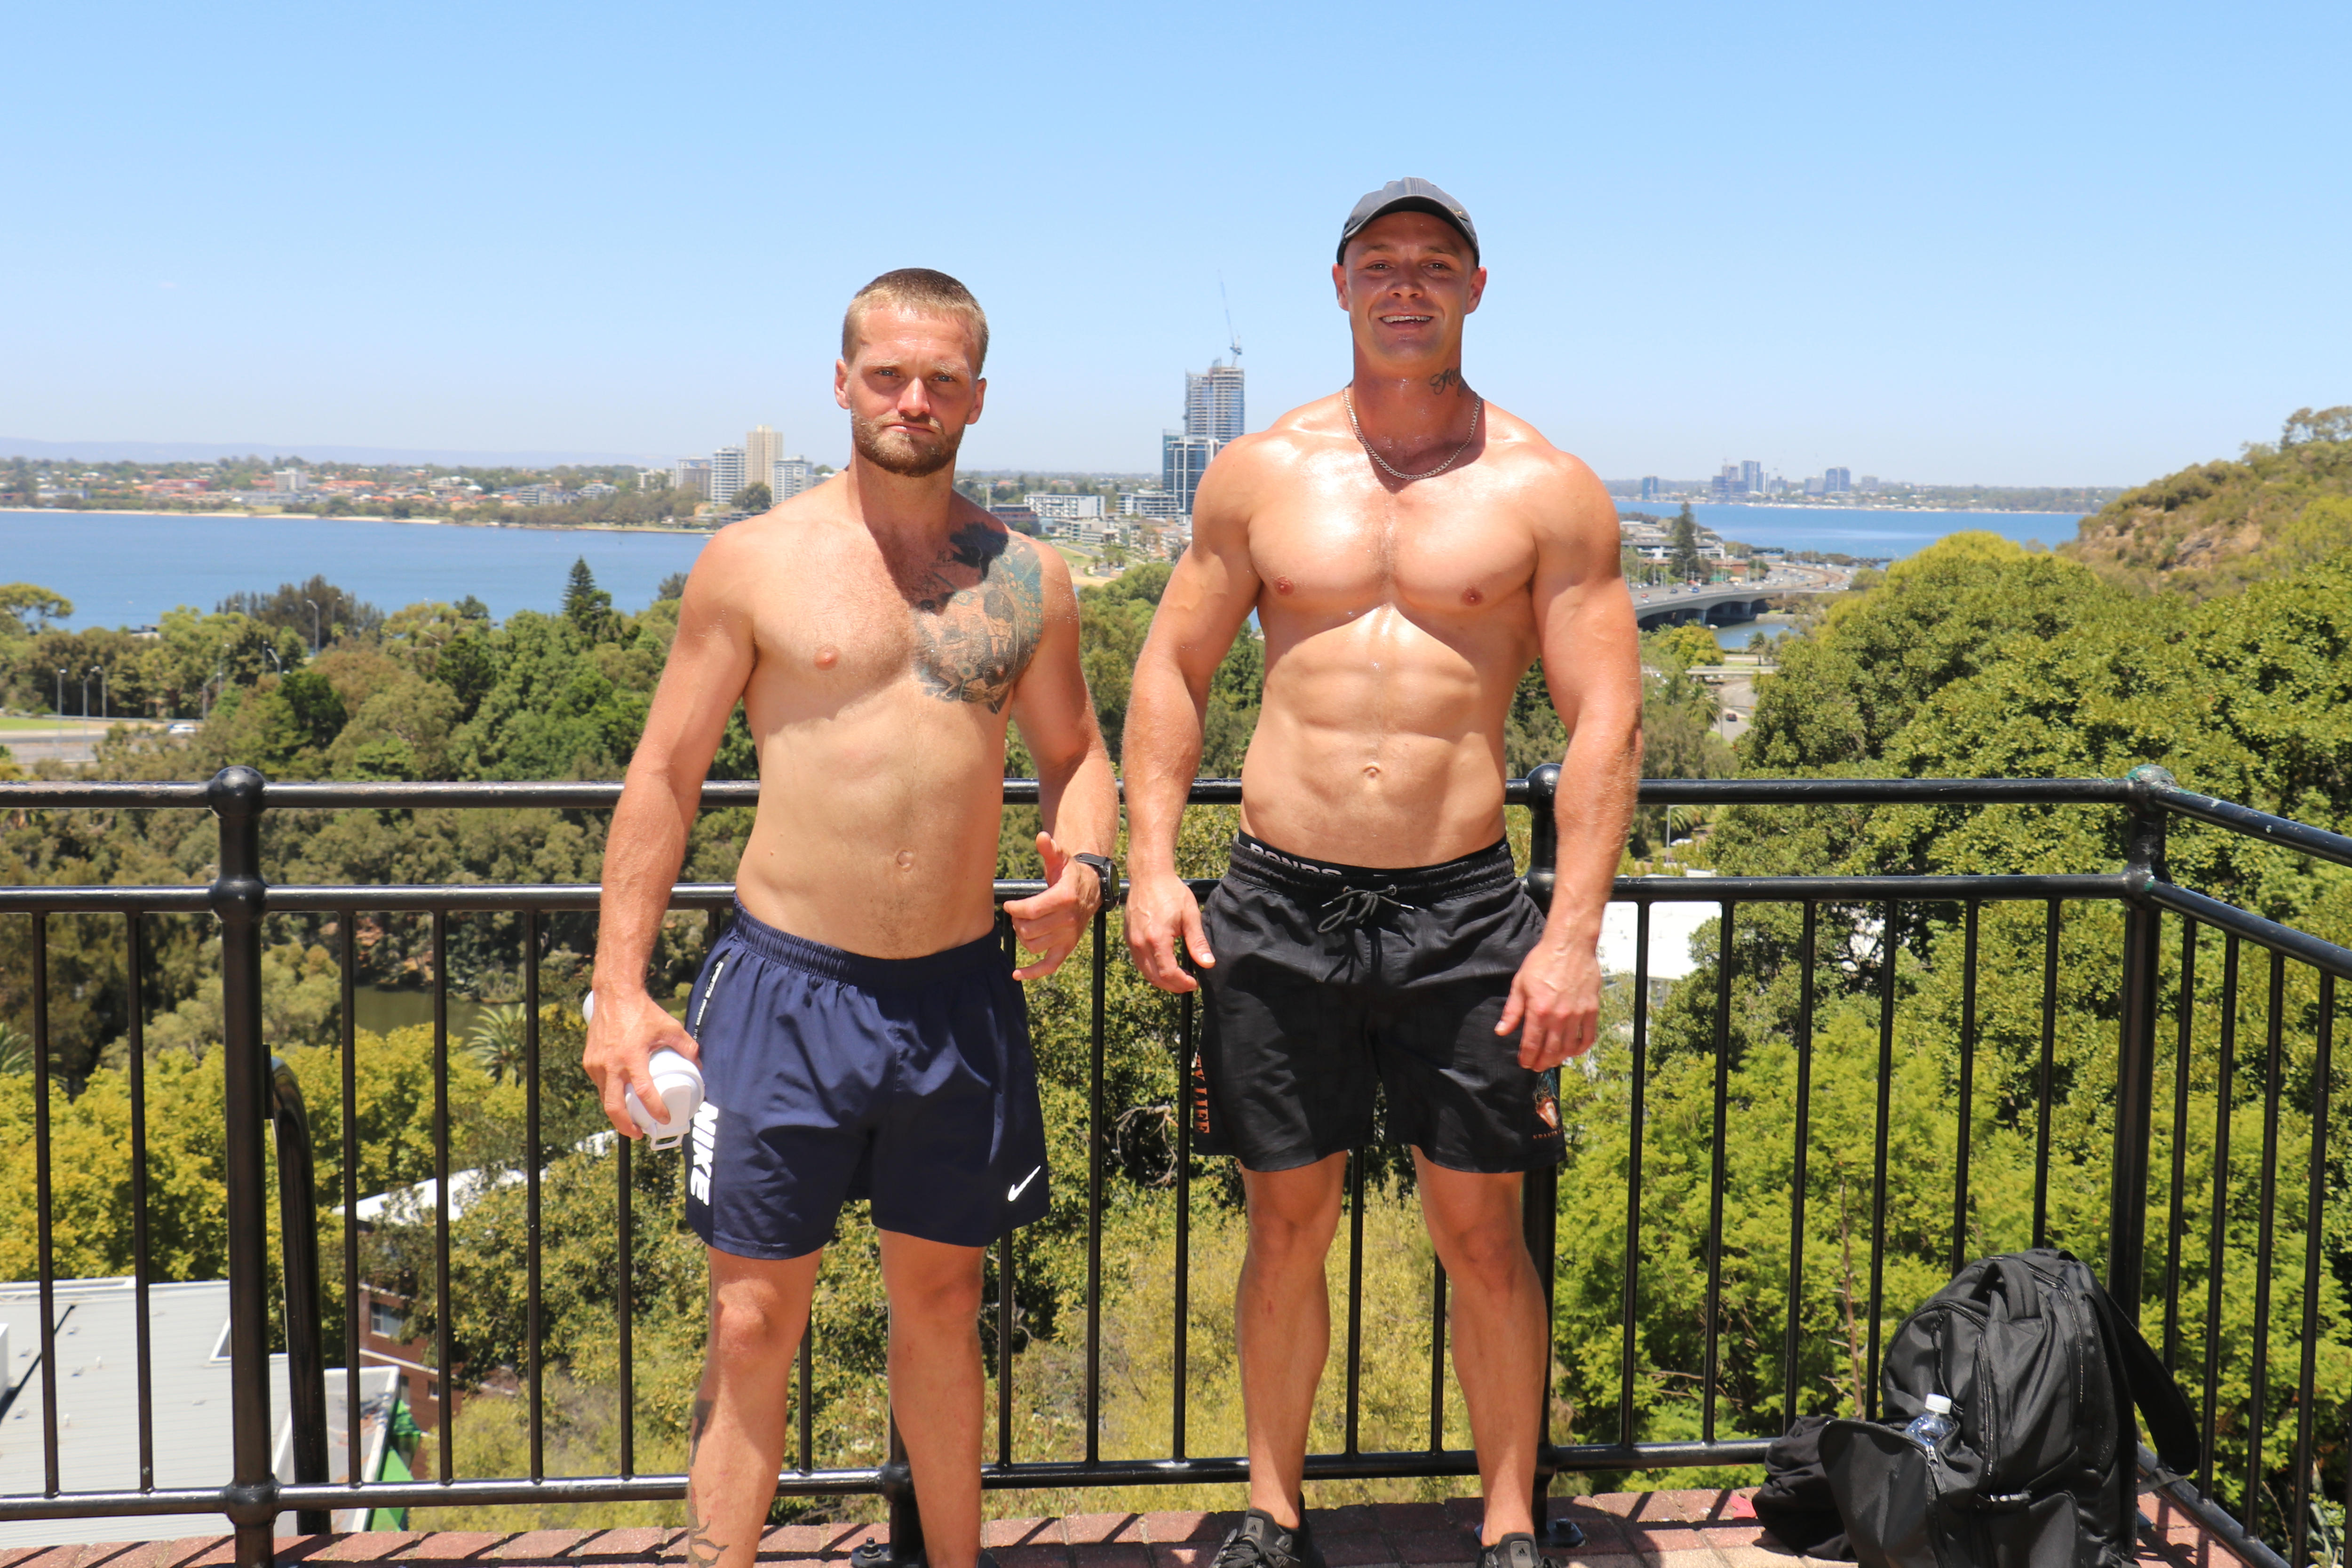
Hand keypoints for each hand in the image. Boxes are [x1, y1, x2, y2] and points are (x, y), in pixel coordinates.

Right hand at [583, 986, 698, 1137]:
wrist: (614, 995)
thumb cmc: (643, 1011)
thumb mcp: (671, 1028)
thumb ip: (687, 1047)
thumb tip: (699, 1066)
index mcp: (632, 1057)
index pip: (643, 1092)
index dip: (655, 1109)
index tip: (664, 1118)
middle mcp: (611, 1064)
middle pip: (614, 1107)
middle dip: (626, 1126)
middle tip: (640, 1133)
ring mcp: (597, 1064)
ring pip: (605, 1098)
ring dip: (617, 1112)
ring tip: (630, 1120)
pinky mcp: (589, 1061)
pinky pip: (600, 1085)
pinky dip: (609, 1094)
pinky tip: (620, 1096)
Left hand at [1002, 832, 1102, 980]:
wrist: (1092, 890)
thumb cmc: (1070, 873)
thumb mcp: (1061, 859)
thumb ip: (1050, 849)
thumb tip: (1042, 836)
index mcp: (1064, 898)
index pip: (1030, 910)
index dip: (1014, 909)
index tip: (1009, 905)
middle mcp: (1067, 920)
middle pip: (1028, 929)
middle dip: (1017, 921)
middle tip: (1017, 913)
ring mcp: (1068, 937)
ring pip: (1033, 946)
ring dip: (1022, 936)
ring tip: (1023, 925)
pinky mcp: (1067, 948)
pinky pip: (1049, 966)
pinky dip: (1033, 973)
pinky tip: (1017, 974)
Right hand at [1125, 868, 1212, 992]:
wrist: (1149, 876)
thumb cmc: (1171, 892)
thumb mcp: (1190, 916)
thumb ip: (1198, 942)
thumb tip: (1208, 963)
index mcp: (1157, 938)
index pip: (1168, 973)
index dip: (1182, 983)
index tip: (1194, 983)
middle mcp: (1140, 943)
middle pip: (1155, 977)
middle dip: (1173, 985)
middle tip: (1188, 983)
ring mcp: (1132, 941)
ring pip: (1145, 972)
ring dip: (1162, 980)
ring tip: (1178, 977)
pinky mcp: (1128, 937)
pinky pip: (1139, 961)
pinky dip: (1152, 969)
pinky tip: (1165, 965)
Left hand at [1496, 933, 1601, 1069]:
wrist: (1569, 946)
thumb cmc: (1543, 962)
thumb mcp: (1520, 985)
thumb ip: (1512, 1011)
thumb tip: (1501, 1031)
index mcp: (1538, 1010)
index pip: (1531, 1044)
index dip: (1527, 1058)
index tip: (1524, 1063)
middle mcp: (1558, 1016)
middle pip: (1550, 1051)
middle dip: (1541, 1062)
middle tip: (1537, 1066)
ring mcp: (1577, 1014)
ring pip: (1569, 1048)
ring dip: (1559, 1058)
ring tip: (1552, 1060)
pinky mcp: (1591, 1010)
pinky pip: (1588, 1037)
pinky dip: (1580, 1048)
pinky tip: (1573, 1050)